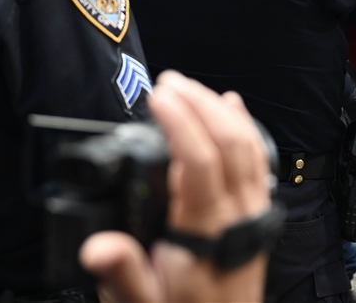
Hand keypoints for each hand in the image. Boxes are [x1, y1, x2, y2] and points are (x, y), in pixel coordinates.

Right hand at [80, 71, 271, 302]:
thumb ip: (122, 273)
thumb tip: (97, 246)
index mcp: (208, 231)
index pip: (200, 161)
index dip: (181, 123)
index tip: (159, 97)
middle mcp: (238, 215)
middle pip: (229, 142)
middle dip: (200, 105)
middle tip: (168, 83)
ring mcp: (253, 212)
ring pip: (248, 146)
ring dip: (220, 111)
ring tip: (190, 89)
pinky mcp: (258, 214)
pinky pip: (258, 160)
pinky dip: (246, 128)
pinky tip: (232, 108)